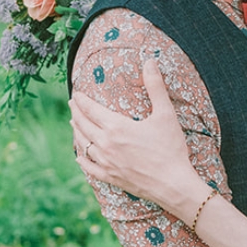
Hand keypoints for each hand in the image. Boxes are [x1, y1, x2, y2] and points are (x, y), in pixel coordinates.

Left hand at [70, 58, 205, 211]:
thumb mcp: (166, 114)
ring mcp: (106, 163)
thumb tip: (150, 61)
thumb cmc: (170, 149)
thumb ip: (156, 86)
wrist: (173, 184)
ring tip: (74, 123)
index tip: (76, 93)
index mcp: (116, 127)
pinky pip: (89, 167)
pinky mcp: (110, 178)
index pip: (91, 109)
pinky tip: (79, 156)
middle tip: (72, 104)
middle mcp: (105, 144)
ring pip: (83, 144)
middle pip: (83, 125)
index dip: (82, 100)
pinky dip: (82, 159)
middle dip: (76, 112)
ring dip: (76, 132)